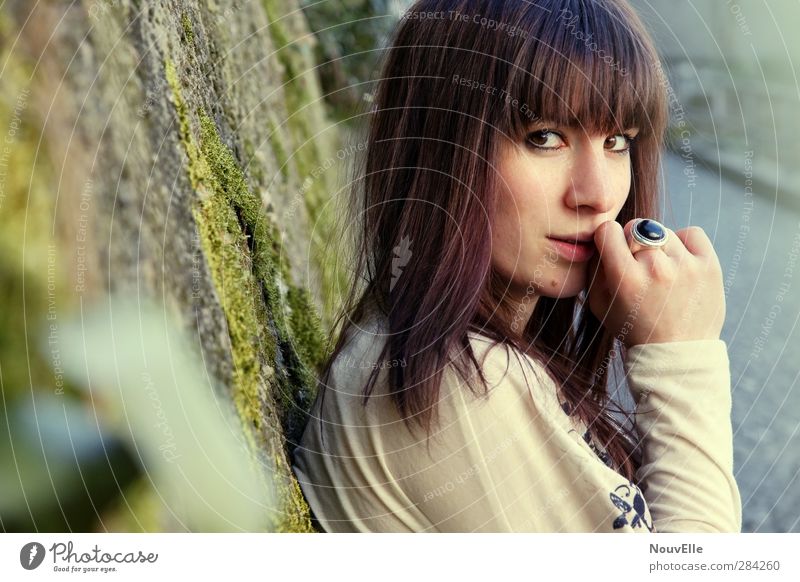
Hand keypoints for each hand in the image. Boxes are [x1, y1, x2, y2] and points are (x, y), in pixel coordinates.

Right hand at [586, 220, 725, 346]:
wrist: (677, 353)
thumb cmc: (634, 328)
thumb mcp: (600, 305)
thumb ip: (595, 269)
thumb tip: (601, 239)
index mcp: (625, 279)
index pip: (608, 230)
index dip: (607, 239)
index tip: (612, 250)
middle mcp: (655, 268)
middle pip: (636, 228)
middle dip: (633, 244)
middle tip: (638, 266)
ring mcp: (685, 266)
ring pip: (663, 231)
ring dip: (658, 246)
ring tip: (660, 271)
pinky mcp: (709, 266)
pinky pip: (691, 233)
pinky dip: (683, 243)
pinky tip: (679, 262)